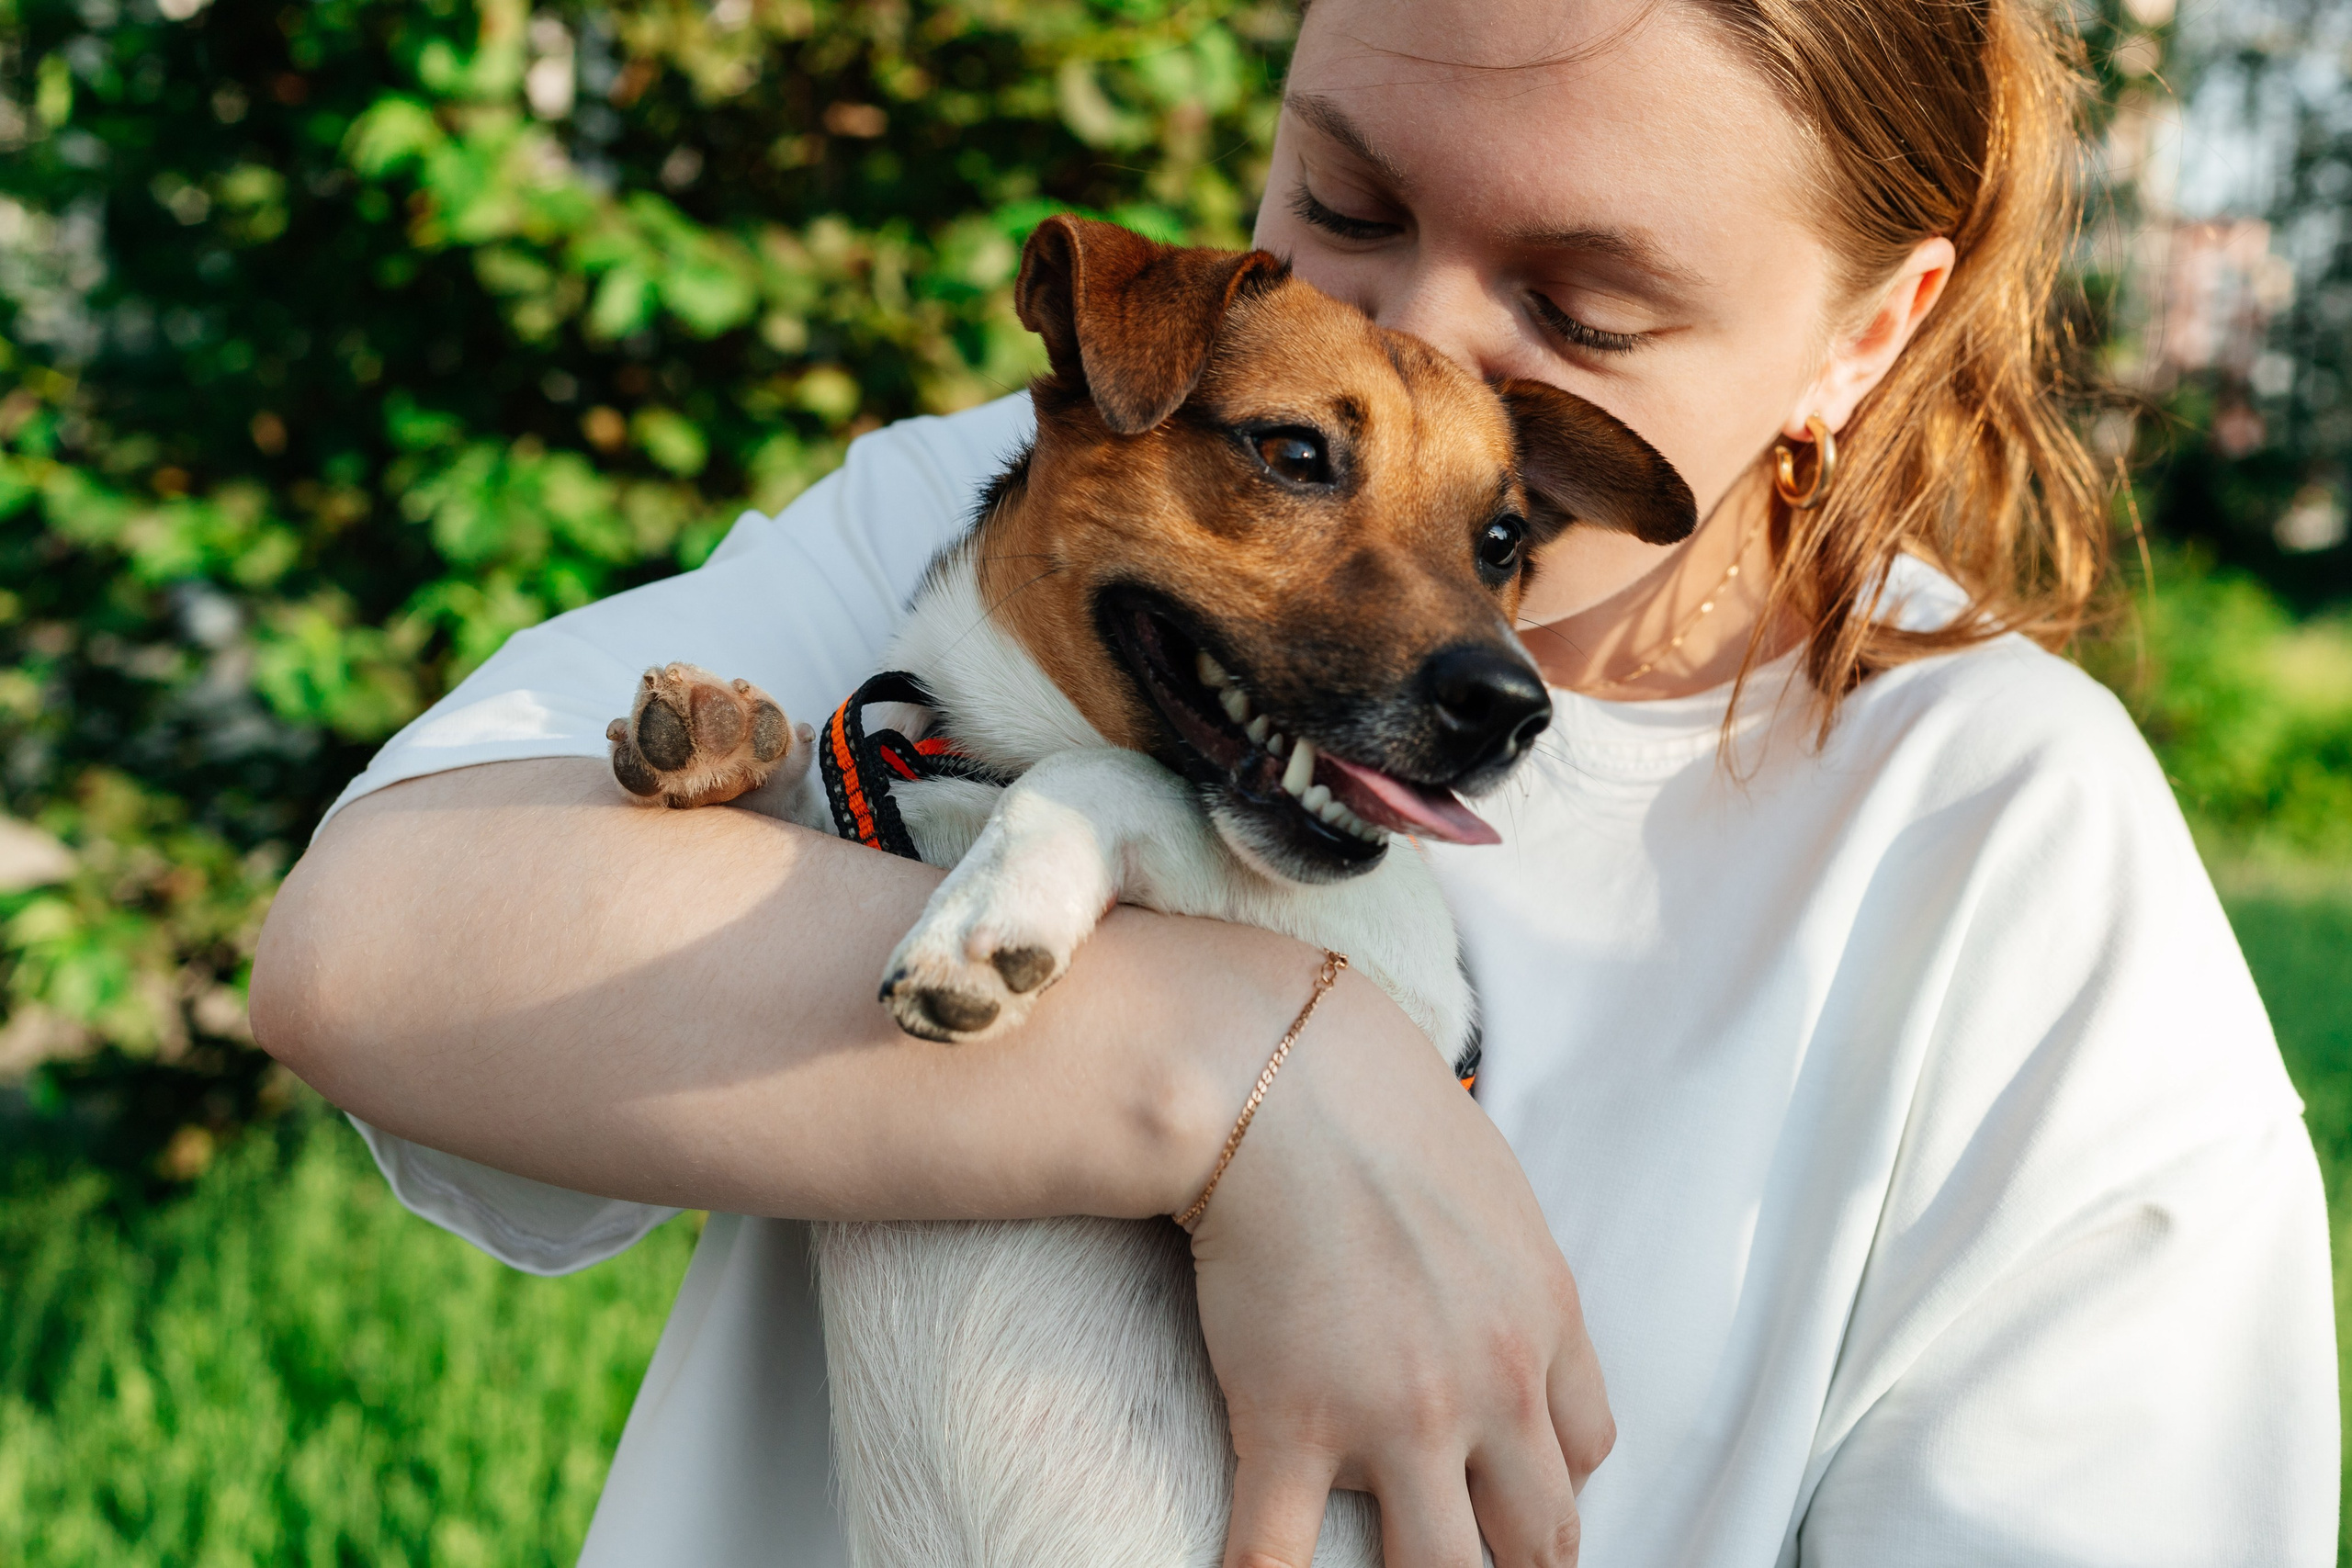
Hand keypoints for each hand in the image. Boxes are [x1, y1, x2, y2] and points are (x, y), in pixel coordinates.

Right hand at [1187, 967, 1610, 1567]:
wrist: (1283, 1083)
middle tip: (1476, 1561)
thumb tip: (1501, 1318)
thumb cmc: (1380, 1112)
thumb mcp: (1497, 1194)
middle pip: (1540, 1535)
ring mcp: (1396, 1416)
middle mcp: (1492, 1385)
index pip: (1586, 1451)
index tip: (1511, 1497)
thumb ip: (1512, 1280)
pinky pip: (1280, 1555)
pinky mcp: (1292, 1424)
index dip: (1551, 1489)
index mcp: (1544, 1321)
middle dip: (1513, 1563)